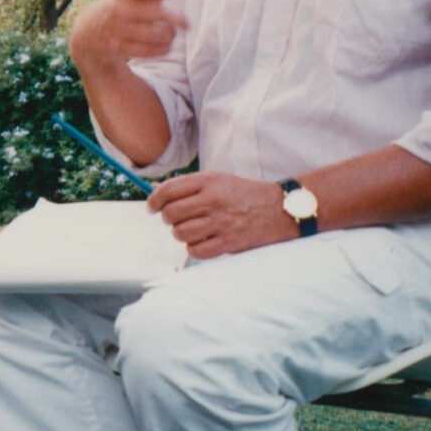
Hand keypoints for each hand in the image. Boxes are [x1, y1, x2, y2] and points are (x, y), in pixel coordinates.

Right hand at [70, 0, 185, 72]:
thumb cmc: (115, 9)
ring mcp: (116, 29)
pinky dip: (161, 49)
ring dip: (169, 36)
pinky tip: (166, 46)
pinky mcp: (117, 48)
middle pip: (157, 13)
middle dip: (177, 19)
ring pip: (155, 34)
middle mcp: (118, 9)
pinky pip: (147, 51)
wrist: (84, 34)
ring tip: (171, 36)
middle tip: (187, 24)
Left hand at [148, 171, 295, 257]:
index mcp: (209, 181)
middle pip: (171, 213)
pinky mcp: (229, 242)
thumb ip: (187, 186)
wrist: (280, 210)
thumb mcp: (217, 180)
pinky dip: (194, 248)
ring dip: (180, 233)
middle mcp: (213, 200)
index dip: (154, 200)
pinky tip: (201, 241)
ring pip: (180, 233)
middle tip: (173, 220)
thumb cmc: (243, 194)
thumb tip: (155, 191)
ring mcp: (221, 222)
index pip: (168, 190)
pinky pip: (196, 250)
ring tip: (189, 230)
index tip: (151, 207)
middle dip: (167, 218)